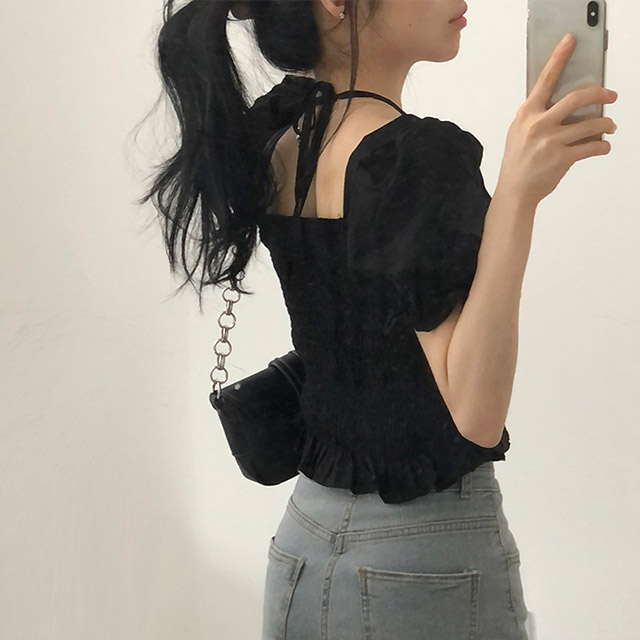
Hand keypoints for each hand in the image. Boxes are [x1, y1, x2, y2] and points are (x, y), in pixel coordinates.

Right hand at [497, 33, 617, 208]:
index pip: (545, 79)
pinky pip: (592, 147)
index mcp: (527, 114)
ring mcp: (551, 141)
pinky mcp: (562, 158)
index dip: (559, 57)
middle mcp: (539, 124)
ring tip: (609, 126)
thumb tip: (562, 104)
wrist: (515, 191)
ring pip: (591, 124)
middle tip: (611, 95)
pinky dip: (602, 146)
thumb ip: (535, 116)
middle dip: (600, 93)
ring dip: (606, 124)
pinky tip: (602, 146)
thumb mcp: (518, 133)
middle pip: (577, 98)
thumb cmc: (517, 162)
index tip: (570, 41)